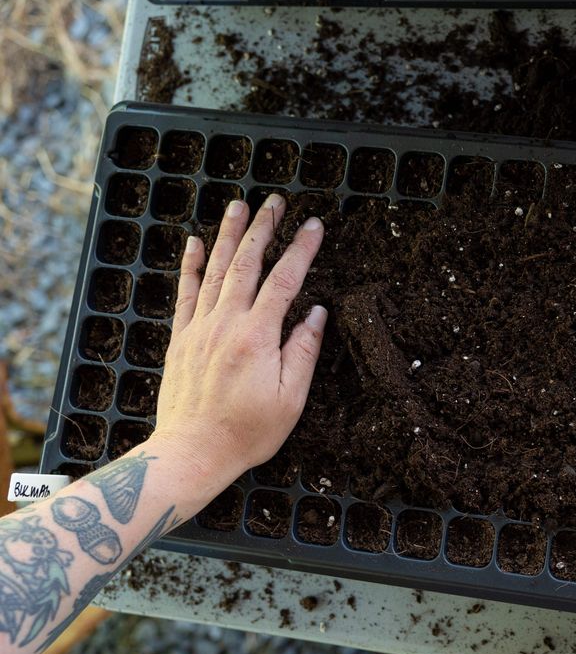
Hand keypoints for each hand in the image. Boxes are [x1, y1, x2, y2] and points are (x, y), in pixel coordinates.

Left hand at [150, 196, 326, 484]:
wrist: (193, 452)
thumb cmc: (247, 432)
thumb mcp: (290, 398)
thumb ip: (303, 351)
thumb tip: (316, 313)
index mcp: (258, 336)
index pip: (285, 281)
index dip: (301, 250)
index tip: (314, 226)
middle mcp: (226, 324)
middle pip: (246, 264)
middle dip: (262, 229)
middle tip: (274, 202)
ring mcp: (199, 328)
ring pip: (214, 270)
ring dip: (227, 235)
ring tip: (238, 206)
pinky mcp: (181, 338)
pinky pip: (185, 292)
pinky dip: (190, 265)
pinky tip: (193, 242)